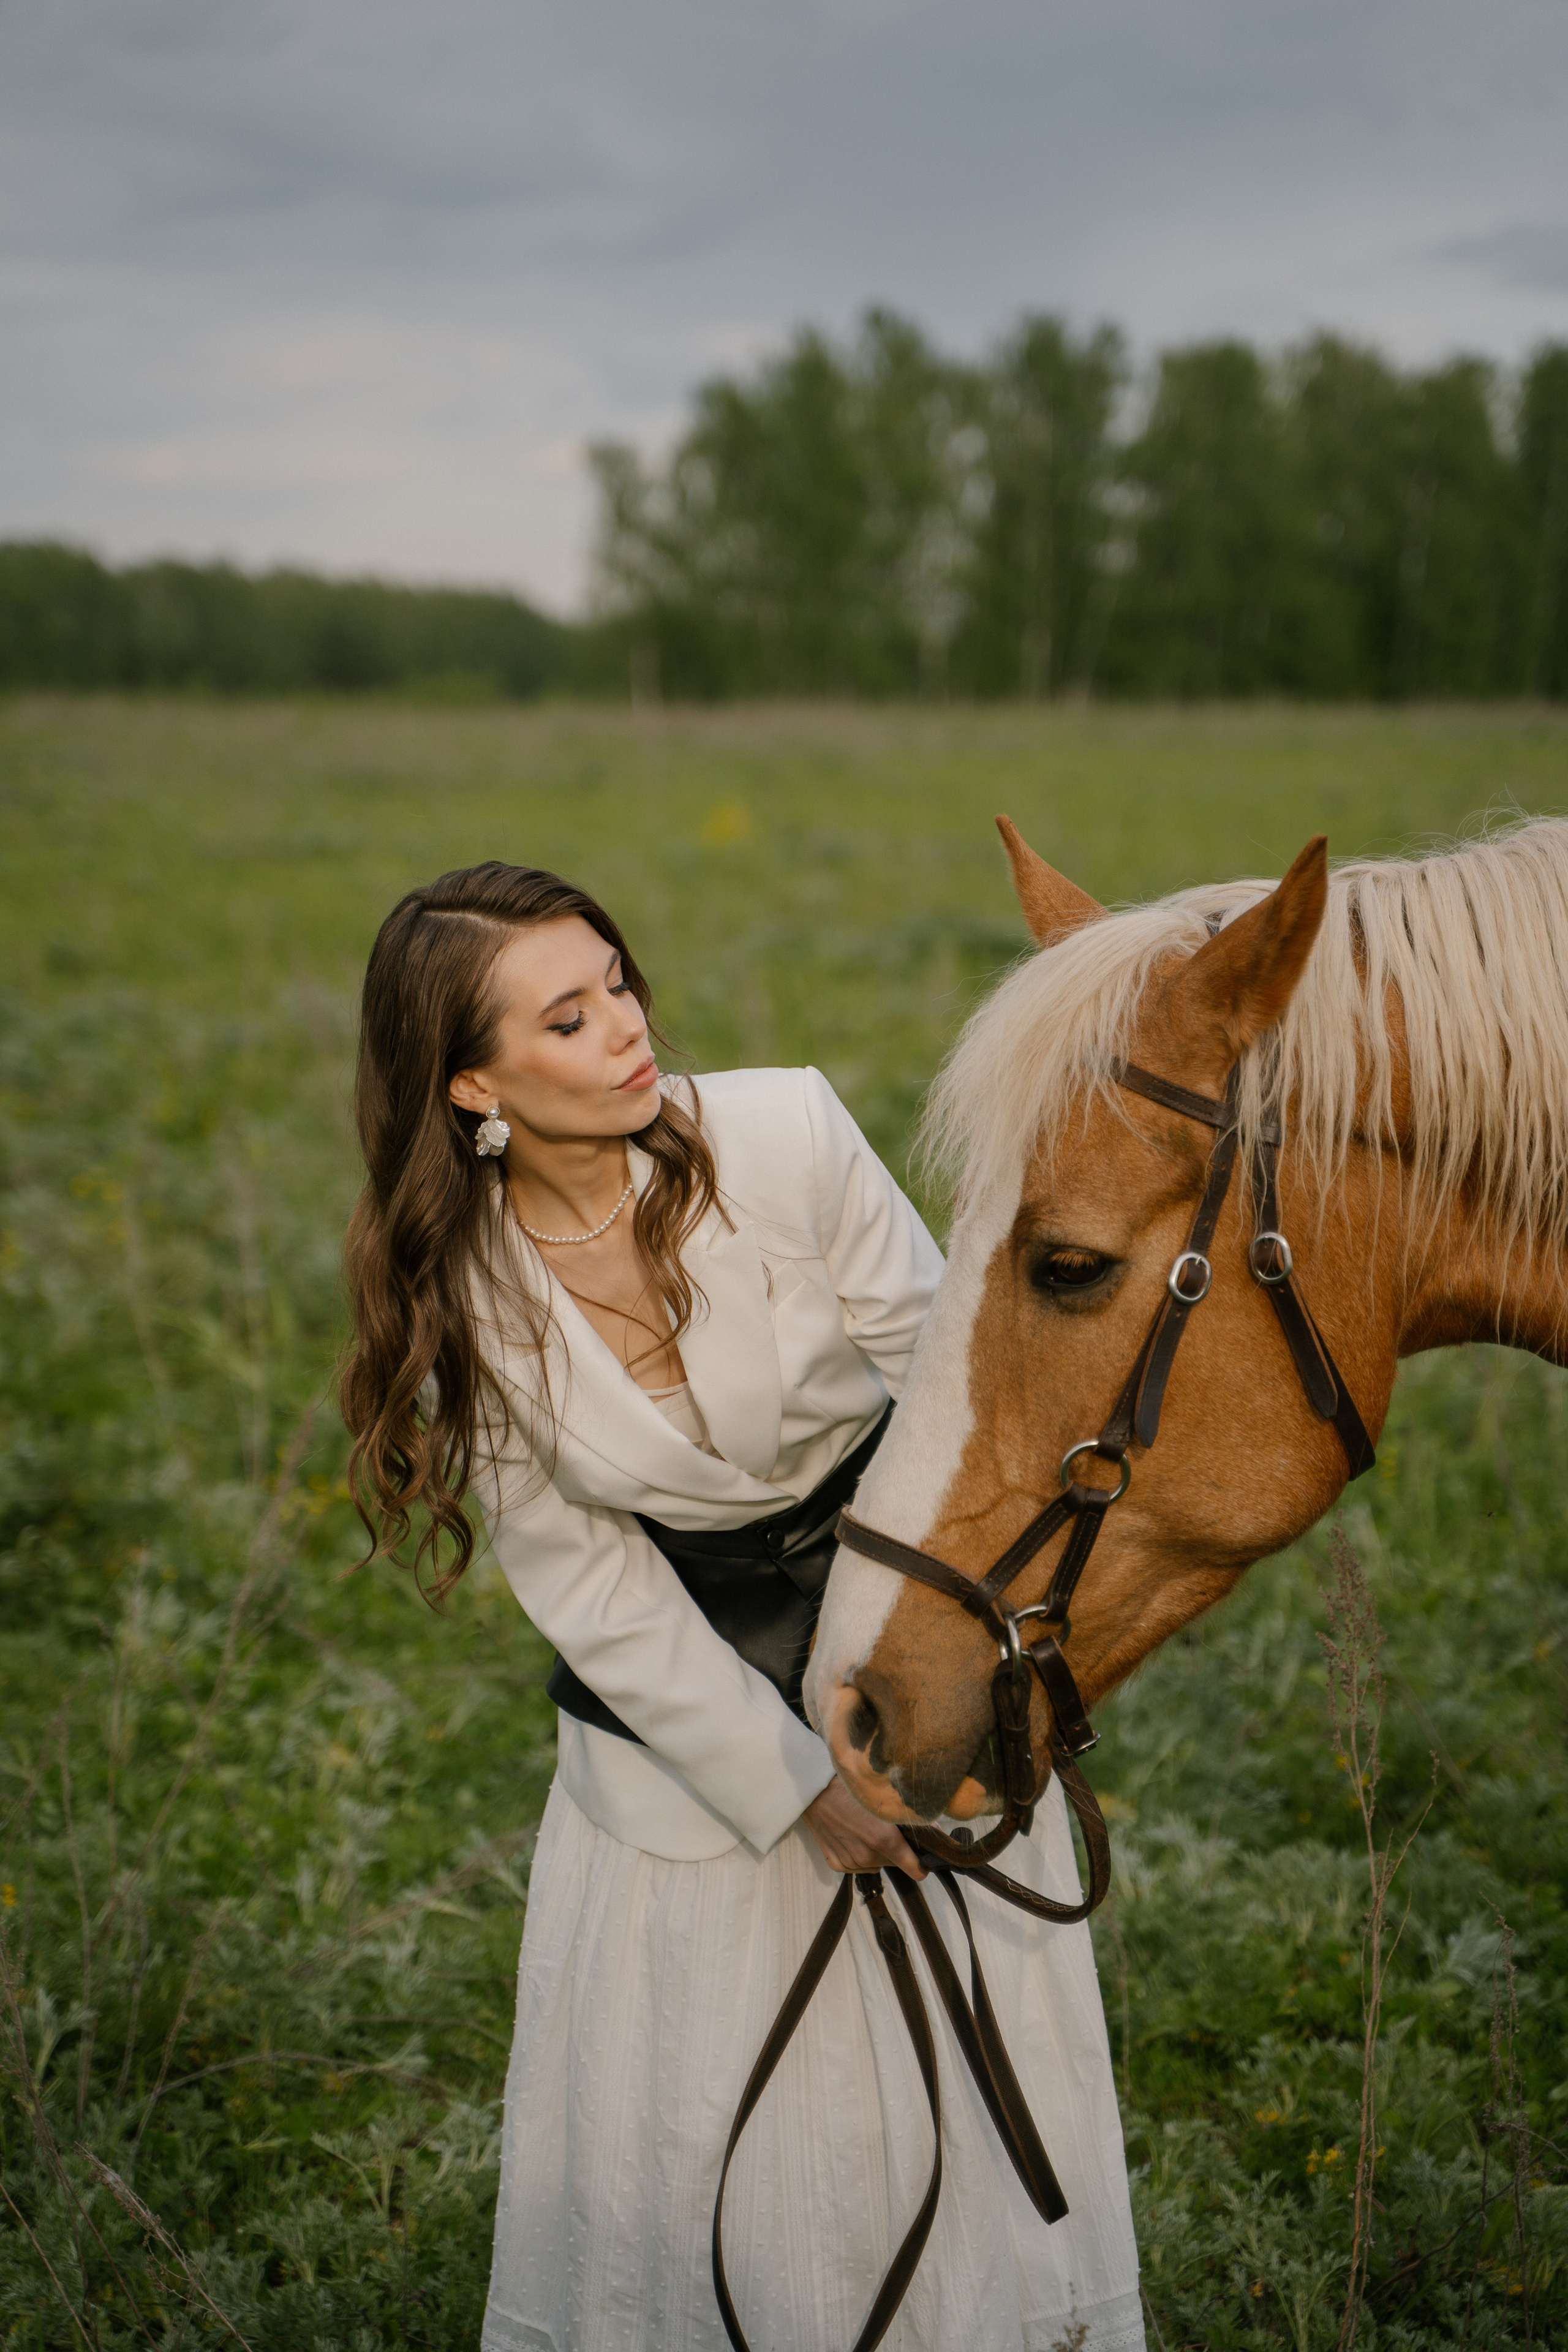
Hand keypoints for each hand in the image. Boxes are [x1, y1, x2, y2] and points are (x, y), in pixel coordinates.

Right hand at [803, 1776, 925, 1878]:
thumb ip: (911, 1817)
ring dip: (875, 1853)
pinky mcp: (835, 1863)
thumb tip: (934, 1830)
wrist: (813, 1787)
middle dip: (895, 1851)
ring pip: (875, 1864)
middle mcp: (868, 1856)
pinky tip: (852, 1837)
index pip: (915, 1869)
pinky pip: (856, 1866)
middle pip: (893, 1862)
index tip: (925, 1860)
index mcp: (884, 1840)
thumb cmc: (849, 1785)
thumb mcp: (884, 1796)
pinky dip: (858, 1855)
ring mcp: (850, 1862)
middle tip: (887, 1829)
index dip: (922, 1865)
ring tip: (866, 1829)